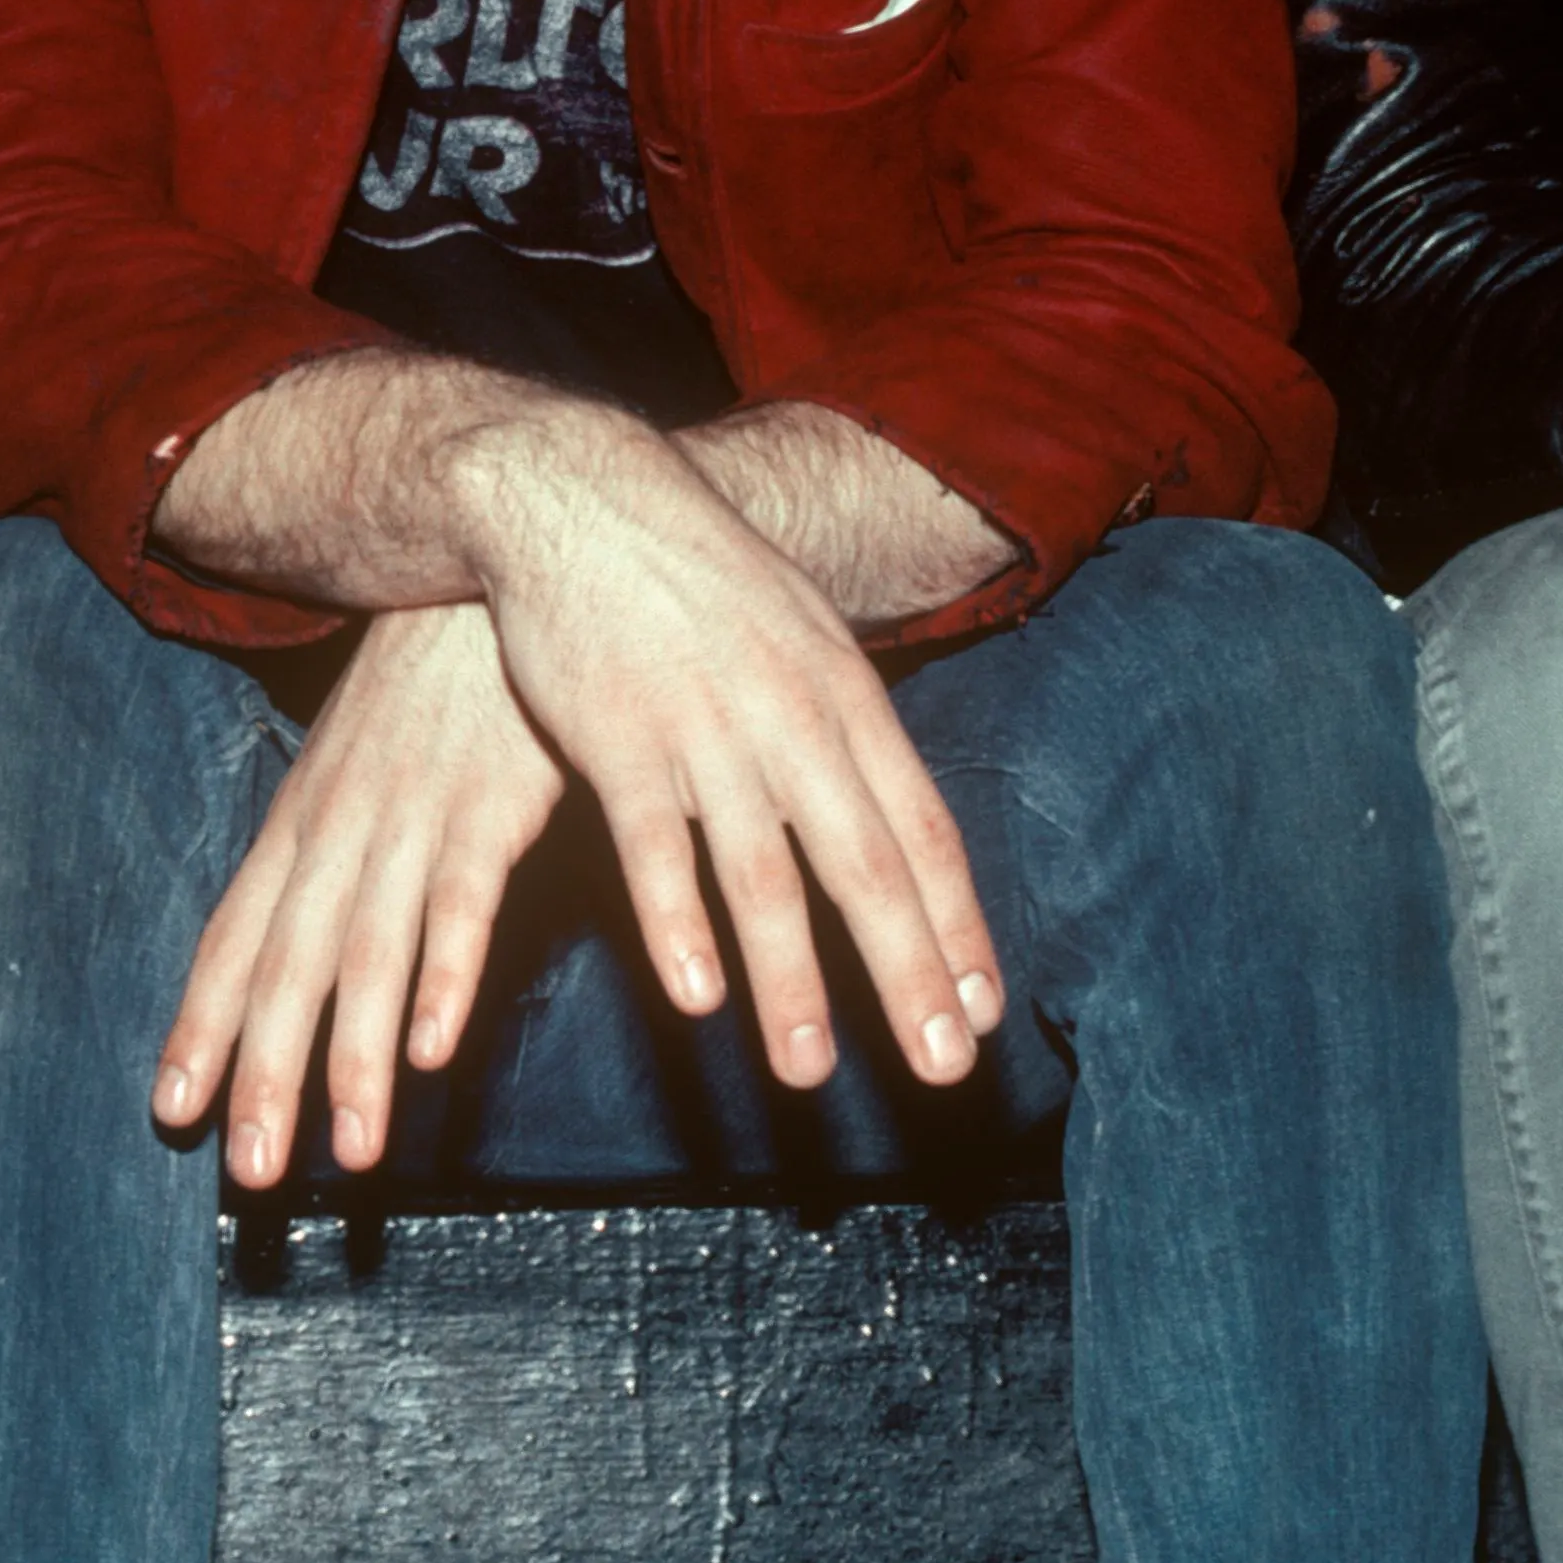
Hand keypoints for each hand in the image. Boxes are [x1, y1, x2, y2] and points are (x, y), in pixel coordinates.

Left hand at [157, 602, 565, 1185]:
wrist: (494, 570)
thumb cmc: (429, 682)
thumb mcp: (356, 764)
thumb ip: (337, 852)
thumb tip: (313, 933)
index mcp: (301, 823)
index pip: (234, 940)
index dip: (202, 1028)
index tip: (172, 1113)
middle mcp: (339, 830)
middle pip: (287, 970)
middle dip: (265, 1076)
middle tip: (248, 1175)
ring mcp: (410, 819)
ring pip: (367, 957)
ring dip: (354, 1061)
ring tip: (347, 1155)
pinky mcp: (490, 808)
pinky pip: (460, 906)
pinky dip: (442, 978)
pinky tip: (430, 1050)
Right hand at [448, 407, 1003, 1095]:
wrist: (581, 492)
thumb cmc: (697, 578)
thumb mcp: (798, 632)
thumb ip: (843, 725)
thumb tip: (895, 815)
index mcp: (845, 696)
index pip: (921, 829)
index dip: (955, 925)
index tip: (982, 1012)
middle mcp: (791, 720)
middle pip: (862, 865)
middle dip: (906, 972)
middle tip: (939, 1067)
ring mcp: (705, 729)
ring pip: (761, 872)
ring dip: (790, 979)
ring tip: (808, 1070)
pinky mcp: (616, 736)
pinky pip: (654, 844)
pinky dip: (676, 920)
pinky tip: (696, 994)